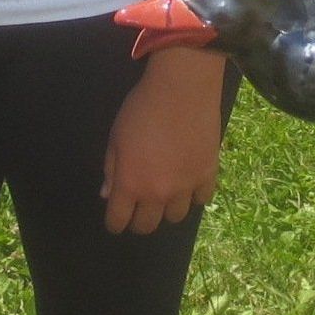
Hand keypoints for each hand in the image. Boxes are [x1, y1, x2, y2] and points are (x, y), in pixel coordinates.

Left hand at [102, 50, 225, 234]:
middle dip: (139, 220)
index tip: (116, 218)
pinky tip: (189, 181)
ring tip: (166, 193)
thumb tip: (107, 195)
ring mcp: (185, 187)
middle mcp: (157, 193)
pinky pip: (201, 199)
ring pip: (175, 217)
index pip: (118, 221)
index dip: (114, 222)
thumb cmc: (141, 107)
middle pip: (147, 225)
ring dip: (167, 208)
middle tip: (139, 207)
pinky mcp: (207, 175)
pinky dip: (194, 194)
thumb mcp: (116, 136)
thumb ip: (111, 169)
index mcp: (130, 183)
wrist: (182, 88)